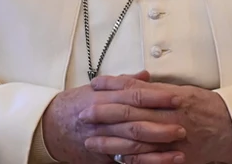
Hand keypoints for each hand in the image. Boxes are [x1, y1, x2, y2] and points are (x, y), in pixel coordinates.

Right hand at [42, 71, 188, 162]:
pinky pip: (125, 161)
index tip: (177, 97)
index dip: (156, 97)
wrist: (48, 128)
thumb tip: (147, 75)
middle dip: (160, 124)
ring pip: (131, 144)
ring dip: (156, 148)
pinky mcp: (101, 157)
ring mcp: (101, 139)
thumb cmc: (75, 104)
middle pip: (134, 121)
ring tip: (179, 148)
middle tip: (183, 125)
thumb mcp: (95, 88)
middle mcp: (102, 119)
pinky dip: (145, 163)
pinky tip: (162, 163)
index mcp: (103, 98)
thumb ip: (122, 82)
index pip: (133, 96)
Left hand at [85, 74, 231, 163]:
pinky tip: (115, 158)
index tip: (95, 84)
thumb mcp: (184, 92)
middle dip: (104, 113)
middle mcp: (169, 116)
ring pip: (135, 139)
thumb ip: (159, 89)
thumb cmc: (209, 108)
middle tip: (83, 112)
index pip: (136, 89)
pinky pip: (150, 160)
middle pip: (130, 113)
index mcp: (170, 97)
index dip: (113, 86)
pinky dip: (132, 159)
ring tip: (91, 140)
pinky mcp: (177, 157)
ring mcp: (172, 138)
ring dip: (111, 140)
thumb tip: (136, 81)